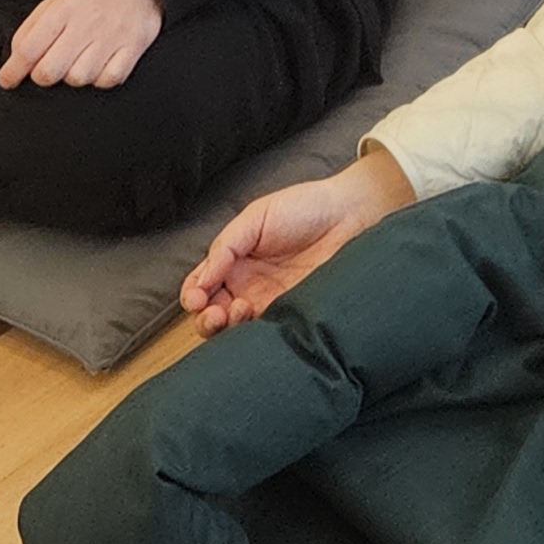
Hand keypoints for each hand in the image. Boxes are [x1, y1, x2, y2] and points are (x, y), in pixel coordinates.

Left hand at [0, 0, 163, 89]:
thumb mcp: (57, 0)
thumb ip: (32, 28)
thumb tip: (16, 58)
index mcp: (64, 8)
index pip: (29, 48)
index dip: (13, 70)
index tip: (7, 80)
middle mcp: (87, 22)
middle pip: (50, 71)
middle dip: (43, 75)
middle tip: (47, 69)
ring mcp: (112, 36)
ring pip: (79, 79)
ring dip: (74, 75)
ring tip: (78, 60)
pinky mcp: (134, 47)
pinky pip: (108, 80)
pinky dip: (100, 78)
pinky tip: (99, 64)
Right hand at [184, 152, 414, 329]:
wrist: (350, 215)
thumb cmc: (305, 207)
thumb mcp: (256, 217)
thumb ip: (226, 245)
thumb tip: (201, 279)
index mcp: (234, 260)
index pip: (201, 285)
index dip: (192, 295)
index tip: (195, 298)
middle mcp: (247, 285)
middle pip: (212, 313)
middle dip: (205, 318)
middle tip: (214, 313)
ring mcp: (269, 302)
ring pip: (235, 329)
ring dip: (226, 329)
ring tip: (237, 311)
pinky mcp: (292, 315)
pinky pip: (265, 334)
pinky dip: (252, 336)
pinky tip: (254, 324)